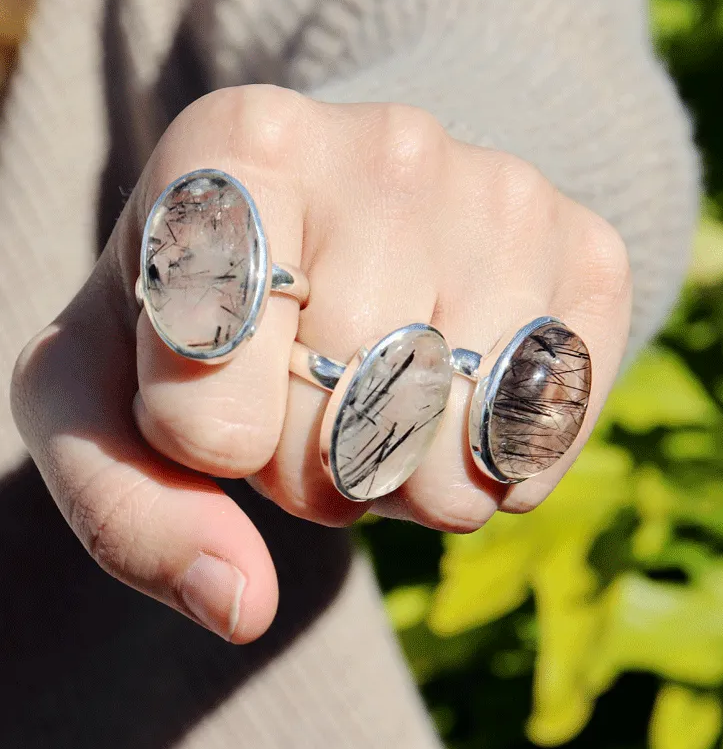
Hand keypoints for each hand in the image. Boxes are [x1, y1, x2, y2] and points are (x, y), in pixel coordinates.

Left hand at [11, 85, 630, 641]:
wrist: (343, 225)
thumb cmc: (209, 315)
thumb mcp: (108, 396)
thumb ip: (128, 505)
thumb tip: (241, 604)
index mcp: (236, 144)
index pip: (207, 396)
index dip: (208, 437)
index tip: (216, 390)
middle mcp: (389, 144)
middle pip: (346, 429)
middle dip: (315, 465)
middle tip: (309, 399)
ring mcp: (505, 193)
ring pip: (451, 450)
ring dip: (404, 476)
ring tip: (384, 400)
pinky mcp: (589, 250)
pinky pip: (543, 434)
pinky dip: (491, 469)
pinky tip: (459, 410)